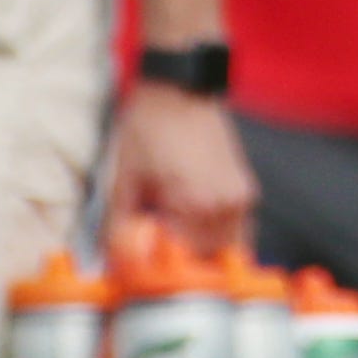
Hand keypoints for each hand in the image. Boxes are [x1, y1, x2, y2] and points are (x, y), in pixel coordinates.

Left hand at [108, 82, 256, 255]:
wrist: (179, 88)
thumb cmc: (148, 127)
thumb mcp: (124, 178)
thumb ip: (120, 226)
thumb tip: (111, 261)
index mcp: (194, 204)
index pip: (182, 264)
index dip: (161, 270)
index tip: (145, 268)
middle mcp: (224, 205)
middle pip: (206, 261)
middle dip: (183, 264)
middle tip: (158, 256)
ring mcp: (240, 197)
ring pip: (226, 249)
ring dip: (203, 253)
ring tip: (176, 241)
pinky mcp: (246, 188)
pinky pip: (238, 230)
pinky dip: (219, 237)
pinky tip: (195, 228)